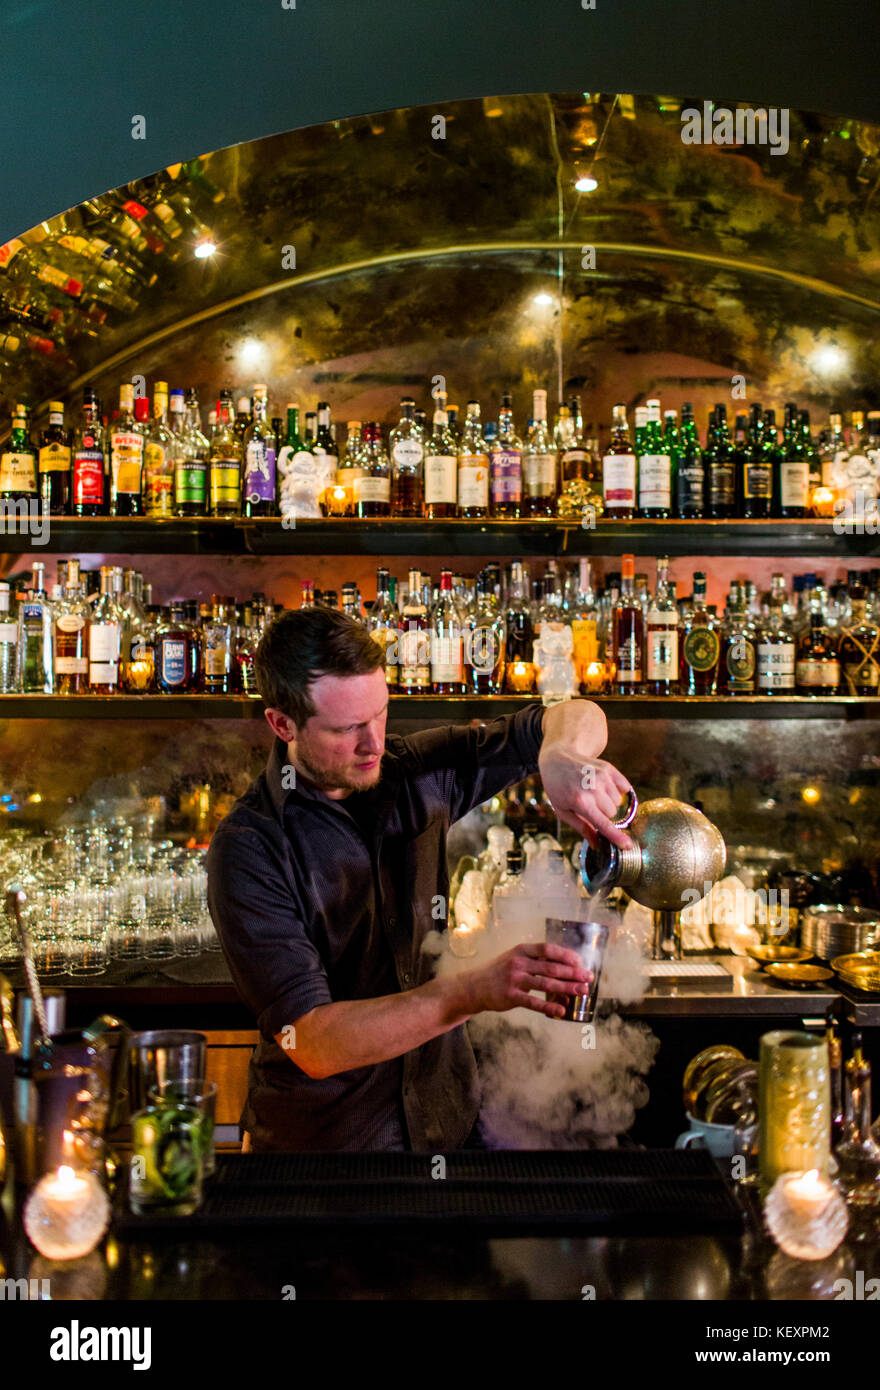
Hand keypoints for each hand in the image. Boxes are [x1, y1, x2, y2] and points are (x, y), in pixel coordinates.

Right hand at [462, 943, 591, 1019]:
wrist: (474, 986)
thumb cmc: (499, 972)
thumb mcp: (514, 958)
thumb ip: (535, 960)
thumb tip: (563, 966)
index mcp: (521, 951)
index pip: (547, 949)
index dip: (565, 954)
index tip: (580, 961)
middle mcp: (518, 963)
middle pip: (551, 967)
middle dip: (572, 973)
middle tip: (588, 978)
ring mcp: (514, 979)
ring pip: (546, 984)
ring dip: (567, 988)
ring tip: (582, 991)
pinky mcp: (510, 996)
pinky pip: (533, 1003)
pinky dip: (549, 1007)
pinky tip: (562, 1010)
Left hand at [537, 699, 634, 849]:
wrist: (557, 759)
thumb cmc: (558, 788)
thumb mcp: (563, 810)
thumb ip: (582, 827)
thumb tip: (597, 844)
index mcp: (580, 802)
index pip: (603, 824)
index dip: (616, 836)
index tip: (628, 845)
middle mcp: (593, 789)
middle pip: (612, 813)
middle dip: (603, 814)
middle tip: (589, 805)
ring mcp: (602, 777)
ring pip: (618, 801)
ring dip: (608, 801)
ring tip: (593, 793)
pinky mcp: (608, 768)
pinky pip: (624, 788)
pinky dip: (617, 790)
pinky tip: (602, 786)